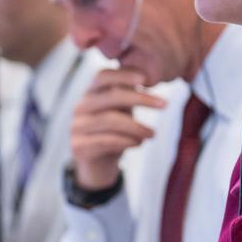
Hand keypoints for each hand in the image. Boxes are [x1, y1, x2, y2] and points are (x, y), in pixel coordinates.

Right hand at [71, 68, 165, 189]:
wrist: (98, 167)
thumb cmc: (113, 134)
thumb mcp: (121, 112)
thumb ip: (128, 96)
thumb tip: (148, 77)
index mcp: (90, 94)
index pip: (103, 76)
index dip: (123, 74)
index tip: (145, 78)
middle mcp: (80, 107)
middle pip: (111, 96)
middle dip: (140, 99)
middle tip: (164, 104)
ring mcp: (77, 127)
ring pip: (111, 120)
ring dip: (137, 126)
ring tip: (152, 134)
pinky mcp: (79, 146)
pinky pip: (106, 141)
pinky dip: (126, 141)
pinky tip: (138, 143)